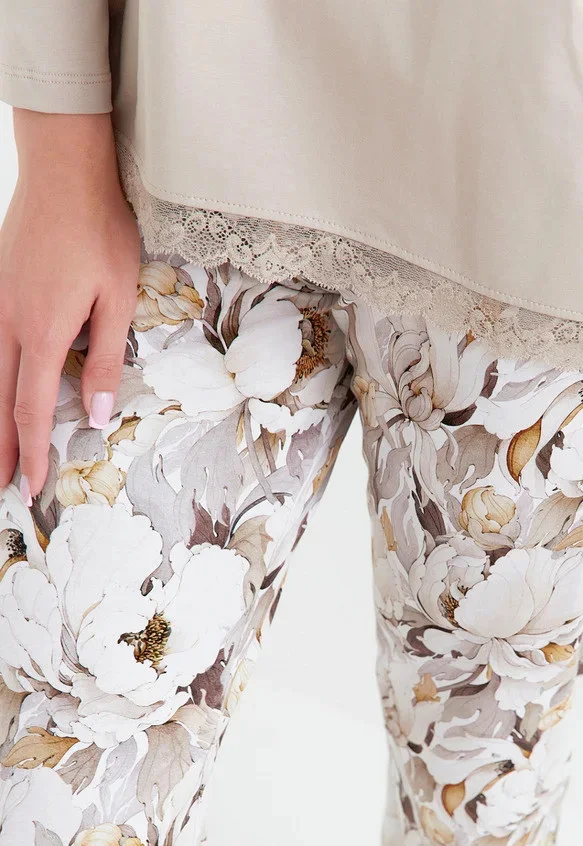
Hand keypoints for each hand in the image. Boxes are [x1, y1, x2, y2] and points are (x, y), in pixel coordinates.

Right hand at [0, 110, 140, 501]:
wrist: (64, 170)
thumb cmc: (99, 230)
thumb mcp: (119, 299)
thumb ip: (106, 361)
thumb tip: (98, 416)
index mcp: (43, 332)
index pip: (33, 409)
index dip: (32, 451)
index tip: (31, 485)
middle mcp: (10, 324)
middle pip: (2, 402)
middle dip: (2, 448)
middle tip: (1, 486)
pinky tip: (2, 394)